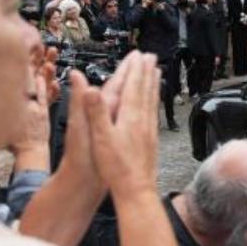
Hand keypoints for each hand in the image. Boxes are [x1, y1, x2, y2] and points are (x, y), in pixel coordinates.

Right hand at [86, 52, 160, 196]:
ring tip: (156, 72)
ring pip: (152, 101)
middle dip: (146, 72)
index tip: (138, 55)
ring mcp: (149, 130)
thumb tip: (90, 88)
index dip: (135, 69)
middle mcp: (142, 120)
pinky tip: (154, 103)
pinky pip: (153, 114)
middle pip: (145, 90)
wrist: (136, 190)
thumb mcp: (100, 138)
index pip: (133, 87)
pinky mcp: (151, 140)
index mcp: (129, 117)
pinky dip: (154, 102)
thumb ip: (96, 112)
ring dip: (153, 84)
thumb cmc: (117, 167)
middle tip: (150, 57)